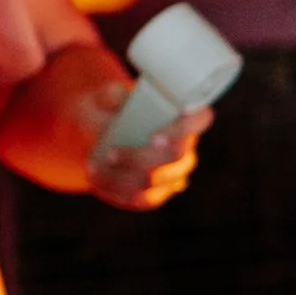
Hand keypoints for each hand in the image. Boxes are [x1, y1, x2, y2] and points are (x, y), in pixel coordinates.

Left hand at [86, 101, 210, 208]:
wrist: (98, 133)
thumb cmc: (109, 108)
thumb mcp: (106, 95)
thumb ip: (111, 96)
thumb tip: (118, 102)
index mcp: (182, 118)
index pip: (200, 120)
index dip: (187, 126)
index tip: (159, 132)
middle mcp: (184, 149)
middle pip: (176, 157)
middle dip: (144, 157)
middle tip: (112, 153)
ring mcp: (172, 176)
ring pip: (155, 181)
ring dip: (122, 175)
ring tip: (96, 162)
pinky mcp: (154, 195)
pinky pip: (139, 199)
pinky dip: (114, 188)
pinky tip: (95, 176)